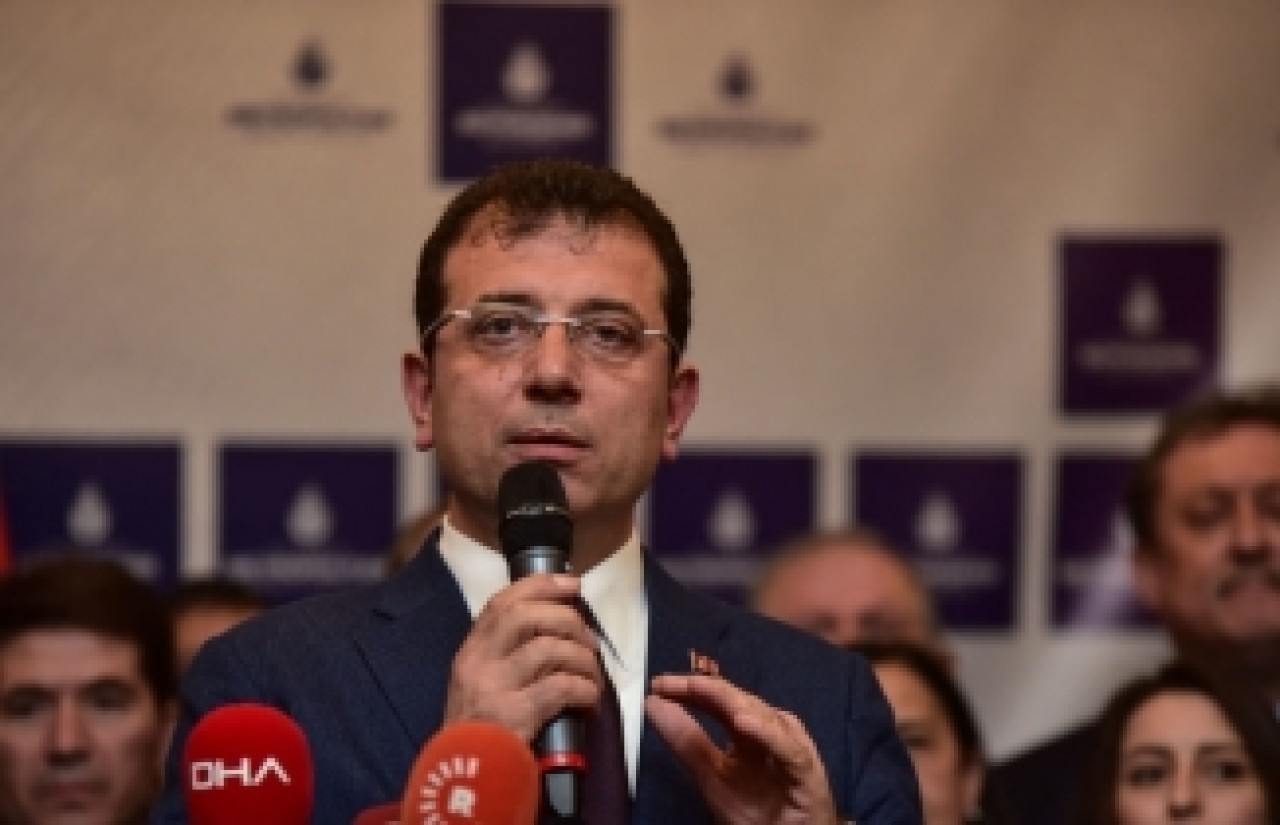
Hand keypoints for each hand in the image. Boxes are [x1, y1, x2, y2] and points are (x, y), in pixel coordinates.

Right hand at [444, 574, 601, 741]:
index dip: (540, 585)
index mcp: (470, 651)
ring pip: (548, 649)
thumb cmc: (479, 730)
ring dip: (583, 659)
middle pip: (525, 617)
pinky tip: (591, 699)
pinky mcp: (513, 715)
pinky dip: (585, 689)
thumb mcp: (479, 683)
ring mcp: (493, 688)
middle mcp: (477, 663)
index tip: (572, 584)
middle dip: (567, 620)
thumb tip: (555, 624)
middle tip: (589, 640)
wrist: (464, 777)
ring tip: (594, 676)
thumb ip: (504, 654)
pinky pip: (561, 687)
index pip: (501, 603)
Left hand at [646, 673, 840, 824]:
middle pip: (738, 701)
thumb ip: (686, 742)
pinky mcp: (809, 775)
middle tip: (671, 683)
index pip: (718, 701)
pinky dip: (768, 735)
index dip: (690, 689)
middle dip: (704, 687)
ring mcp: (792, 750)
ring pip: (764, 717)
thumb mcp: (712, 779)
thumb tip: (653, 704)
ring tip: (699, 689)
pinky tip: (743, 723)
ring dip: (731, 701)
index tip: (658, 684)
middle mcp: (772, 732)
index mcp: (750, 731)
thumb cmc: (757, 815)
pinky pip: (789, 751)